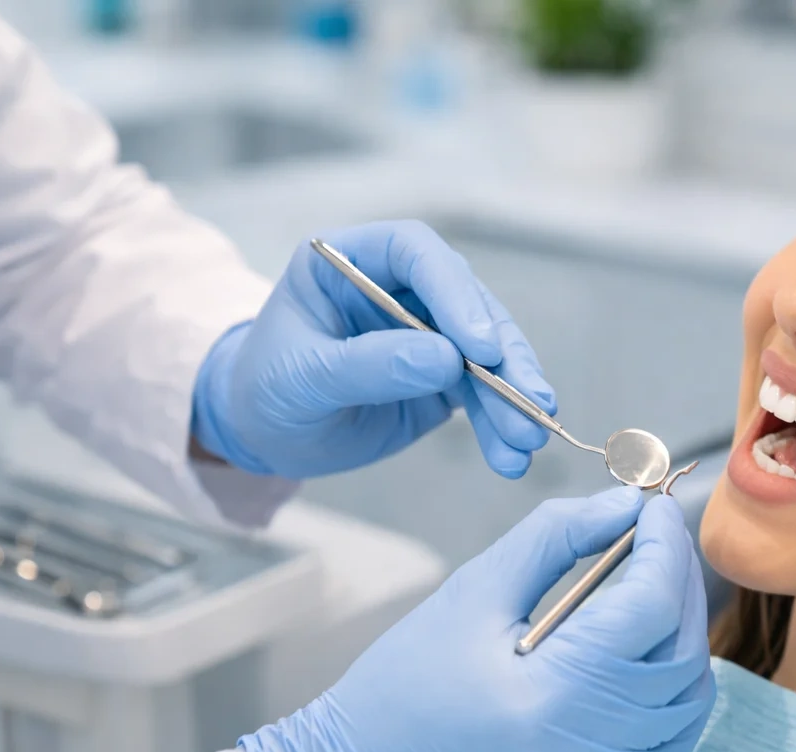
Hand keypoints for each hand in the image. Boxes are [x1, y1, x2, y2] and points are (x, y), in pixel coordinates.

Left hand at [191, 221, 553, 479]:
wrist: (265, 433)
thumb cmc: (267, 390)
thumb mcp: (303, 379)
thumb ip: (369, 365)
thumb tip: (446, 360)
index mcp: (351, 260)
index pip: (413, 252)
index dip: (454, 292)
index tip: (480, 346)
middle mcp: (398, 285)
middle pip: (467, 303)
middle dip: (503, 356)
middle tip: (531, 402)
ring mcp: (427, 329)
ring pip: (487, 352)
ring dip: (512, 397)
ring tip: (526, 442)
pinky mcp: (444, 375)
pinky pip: (483, 392)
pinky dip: (500, 422)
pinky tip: (511, 455)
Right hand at [240, 487, 715, 751]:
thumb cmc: (406, 681)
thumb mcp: (475, 591)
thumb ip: (556, 538)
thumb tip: (626, 505)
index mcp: (556, 689)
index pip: (650, 605)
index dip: (663, 547)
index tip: (653, 510)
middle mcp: (591, 746)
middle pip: (680, 652)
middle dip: (678, 585)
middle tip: (658, 541)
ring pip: (687, 705)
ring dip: (685, 640)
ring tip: (656, 592)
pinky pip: (667, 747)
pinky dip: (674, 696)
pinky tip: (647, 658)